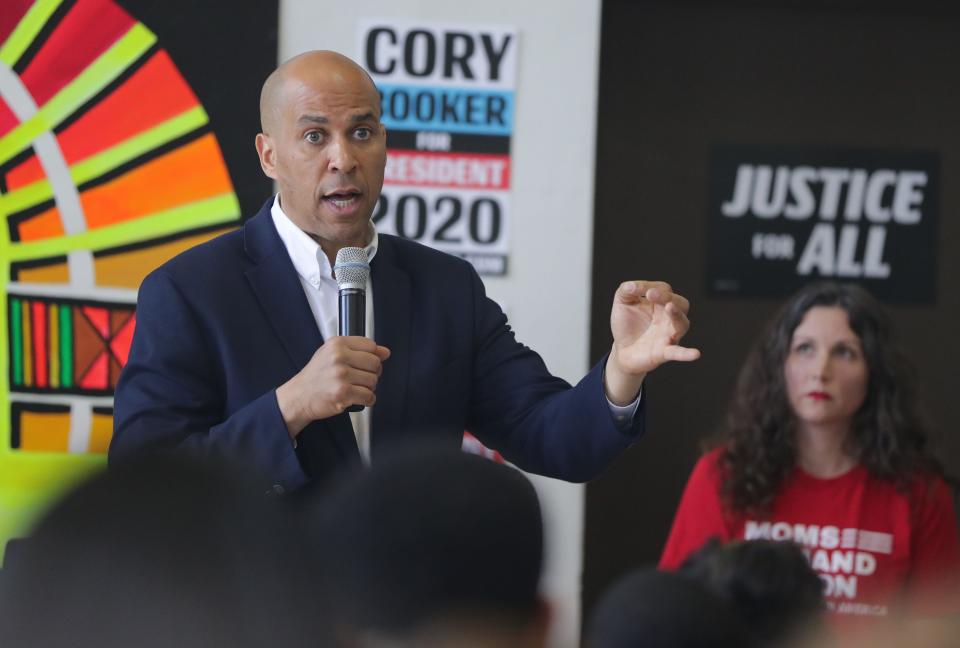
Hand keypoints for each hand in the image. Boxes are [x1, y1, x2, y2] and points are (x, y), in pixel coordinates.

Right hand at [276, 336, 390, 437]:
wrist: (299, 396)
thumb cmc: (316, 376)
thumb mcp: (333, 354)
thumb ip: (359, 350)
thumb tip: (385, 352)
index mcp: (337, 344)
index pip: (370, 345)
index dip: (372, 356)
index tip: (364, 364)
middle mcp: (339, 357)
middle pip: (375, 363)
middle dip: (372, 373)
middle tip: (360, 378)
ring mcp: (341, 375)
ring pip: (373, 381)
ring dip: (368, 388)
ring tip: (354, 388)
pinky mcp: (343, 393)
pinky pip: (369, 396)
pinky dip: (367, 400)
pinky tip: (356, 398)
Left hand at [605, 281, 699, 404]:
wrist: (621, 351)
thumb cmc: (626, 324)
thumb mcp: (622, 302)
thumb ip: (626, 290)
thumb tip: (631, 286)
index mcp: (661, 303)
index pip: (663, 289)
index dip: (648, 286)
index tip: (632, 289)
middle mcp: (669, 318)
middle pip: (681, 303)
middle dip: (667, 297)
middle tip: (651, 294)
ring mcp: (669, 335)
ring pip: (682, 324)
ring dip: (677, 315)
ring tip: (670, 307)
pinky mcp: (663, 353)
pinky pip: (678, 352)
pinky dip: (686, 353)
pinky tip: (695, 354)